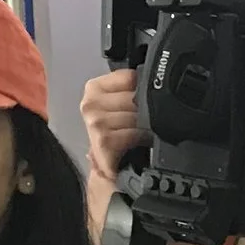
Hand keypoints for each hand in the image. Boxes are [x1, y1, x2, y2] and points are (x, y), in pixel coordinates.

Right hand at [81, 68, 143, 185]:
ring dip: (145, 127)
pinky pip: (132, 134)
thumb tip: (154, 77)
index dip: (145, 90)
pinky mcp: (102, 140)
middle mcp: (90, 103)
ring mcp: (94, 122)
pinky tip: (138, 144)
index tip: (147, 103)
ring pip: (136, 116)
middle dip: (146, 111)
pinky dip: (140, 139)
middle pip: (135, 96)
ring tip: (142, 135)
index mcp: (95, 88)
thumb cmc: (120, 136)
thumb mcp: (124, 107)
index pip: (131, 76)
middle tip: (145, 124)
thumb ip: (133, 90)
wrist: (113, 168)